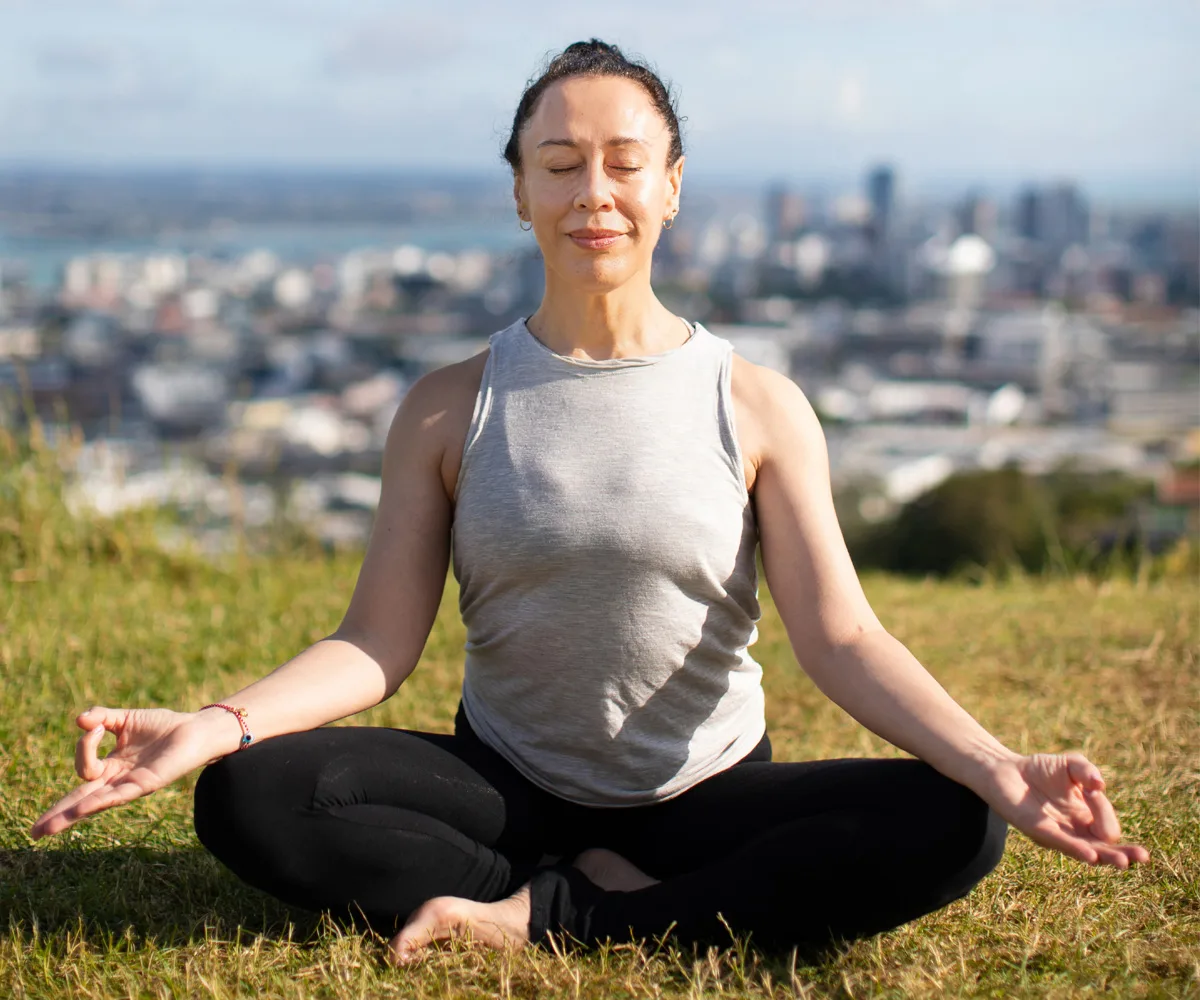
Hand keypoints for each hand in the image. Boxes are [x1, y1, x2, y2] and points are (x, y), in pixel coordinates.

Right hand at [29, 706, 231, 840]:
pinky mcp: (147, 784)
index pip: (83, 772)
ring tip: (50, 827)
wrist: (195, 728)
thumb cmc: (164, 726)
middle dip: (58, 815)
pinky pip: (119, 795)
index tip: (92, 726)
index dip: (80, 750)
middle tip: (35, 832)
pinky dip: (100, 801)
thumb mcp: (125, 719)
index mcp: (113, 766)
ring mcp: (131, 784)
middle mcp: (118, 780)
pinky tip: (83, 809)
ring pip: (95, 802)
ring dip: (72, 814)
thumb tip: (79, 719)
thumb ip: (101, 717)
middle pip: (82, 800)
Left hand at [988, 751, 1148, 868]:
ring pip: (1087, 852)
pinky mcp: (1037, 830)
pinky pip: (1060, 843)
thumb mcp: (1070, 765)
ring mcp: (1057, 833)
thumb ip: (1087, 771)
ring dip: (1105, 856)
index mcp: (1086, 818)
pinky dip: (1076, 848)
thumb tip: (1099, 785)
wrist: (1004, 769)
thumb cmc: (1040, 769)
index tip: (1091, 787)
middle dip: (1124, 853)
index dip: (1105, 809)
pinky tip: (1090, 855)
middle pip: (1105, 849)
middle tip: (1141, 856)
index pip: (1107, 826)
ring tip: (1123, 862)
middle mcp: (1075, 831)